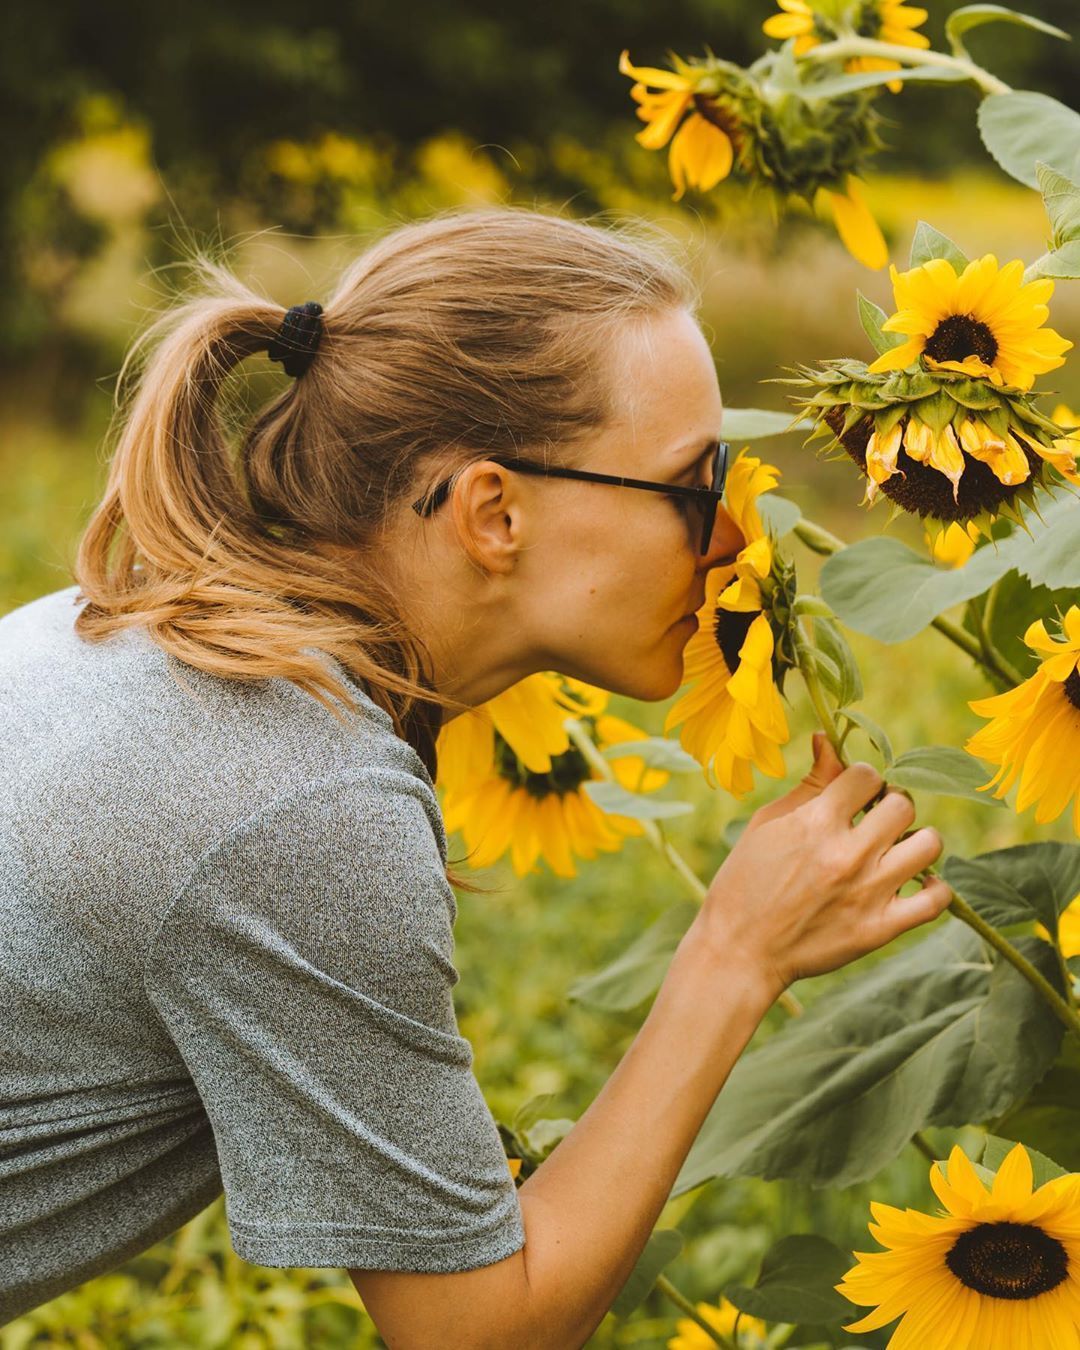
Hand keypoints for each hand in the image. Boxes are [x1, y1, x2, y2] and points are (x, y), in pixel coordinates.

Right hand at [692, 733, 950, 996]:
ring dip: (915, 841)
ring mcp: (868, 892)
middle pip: (903, 804)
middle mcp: (847, 853)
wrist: (739, 950)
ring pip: (929, 844)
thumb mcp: (767, 824)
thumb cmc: (744, 881)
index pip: (866, 774)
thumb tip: (828, 740)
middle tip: (874, 822)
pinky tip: (915, 883)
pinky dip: (934, 888)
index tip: (853, 795)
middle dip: (889, 806)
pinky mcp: (879, 929)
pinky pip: (936, 900)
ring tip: (895, 850)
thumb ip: (808, 784)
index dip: (861, 780)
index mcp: (817, 822)